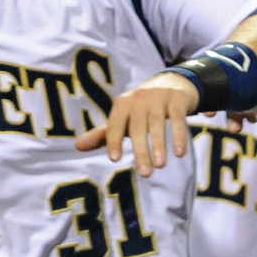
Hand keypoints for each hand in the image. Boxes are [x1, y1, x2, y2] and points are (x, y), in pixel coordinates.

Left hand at [78, 71, 195, 175]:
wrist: (172, 83)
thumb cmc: (142, 108)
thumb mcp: (123, 118)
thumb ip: (103, 134)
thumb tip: (77, 146)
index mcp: (122, 104)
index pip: (115, 124)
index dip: (114, 140)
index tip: (114, 159)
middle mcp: (138, 99)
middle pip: (137, 128)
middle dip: (141, 151)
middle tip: (144, 173)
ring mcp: (158, 98)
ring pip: (157, 124)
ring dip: (159, 145)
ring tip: (161, 165)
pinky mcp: (177, 100)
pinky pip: (177, 119)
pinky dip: (179, 135)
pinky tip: (180, 152)